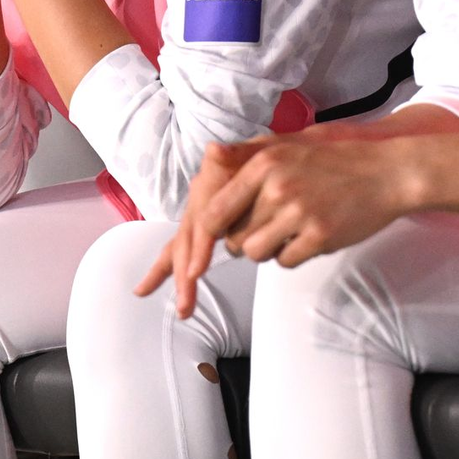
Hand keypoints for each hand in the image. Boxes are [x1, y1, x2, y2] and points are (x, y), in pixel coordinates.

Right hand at [136, 140, 265, 317]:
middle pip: (186, 240)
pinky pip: (190, 243)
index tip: (195, 273)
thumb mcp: (256, 152)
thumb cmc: (271, 157)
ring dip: (180, 276)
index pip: (200, 222)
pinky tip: (185, 281)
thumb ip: (236, 153)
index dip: (198, 248)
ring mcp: (204, 211)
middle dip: (182, 273)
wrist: (277, 152)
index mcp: (211, 186)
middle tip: (185, 307)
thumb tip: (214, 150)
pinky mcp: (211, 220)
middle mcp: (202, 200)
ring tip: (183, 309)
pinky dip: (181, 263)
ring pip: (184, 245)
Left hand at [138, 130, 409, 318]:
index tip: (194, 256)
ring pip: (257, 253)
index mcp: (264, 164)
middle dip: (242, 239)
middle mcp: (276, 188)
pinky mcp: (320, 237)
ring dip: (266, 249)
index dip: (201, 237)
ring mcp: (299, 213)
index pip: (216, 210)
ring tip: (288, 229)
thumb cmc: (335, 157)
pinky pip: (286, 261)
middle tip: (266, 225)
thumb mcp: (287, 145)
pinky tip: (309, 235)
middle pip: (235, 238)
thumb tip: (209, 153)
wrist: (387, 172)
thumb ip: (247, 153)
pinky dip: (292, 254)